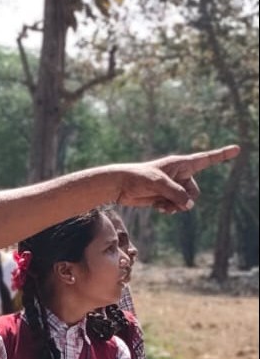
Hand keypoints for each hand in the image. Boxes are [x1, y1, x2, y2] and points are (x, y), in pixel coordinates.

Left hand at [114, 145, 238, 212]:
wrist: (120, 186)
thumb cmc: (138, 178)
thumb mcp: (159, 184)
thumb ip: (176, 194)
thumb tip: (189, 206)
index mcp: (181, 164)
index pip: (206, 159)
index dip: (222, 155)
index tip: (237, 149)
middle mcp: (180, 175)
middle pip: (195, 192)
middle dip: (185, 198)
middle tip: (169, 196)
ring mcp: (173, 187)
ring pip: (186, 202)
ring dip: (176, 206)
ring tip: (161, 203)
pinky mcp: (165, 197)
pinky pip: (176, 207)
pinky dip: (169, 209)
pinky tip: (158, 207)